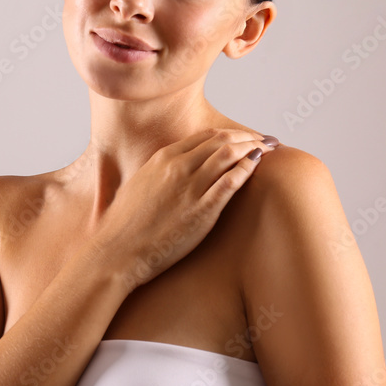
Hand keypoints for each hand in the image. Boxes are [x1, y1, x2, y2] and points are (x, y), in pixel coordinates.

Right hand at [89, 128, 278, 291]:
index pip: (206, 135)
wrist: (116, 251)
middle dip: (248, 137)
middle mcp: (178, 166)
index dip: (231, 134)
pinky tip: (258, 167)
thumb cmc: (124, 225)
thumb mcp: (140, 185)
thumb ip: (160, 173)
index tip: (246, 137)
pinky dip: (247, 170)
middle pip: (222, 140)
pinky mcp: (201, 210)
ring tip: (269, 152)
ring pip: (230, 155)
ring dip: (253, 149)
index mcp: (163, 158)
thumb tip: (172, 171)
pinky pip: (231, 182)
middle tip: (266, 141)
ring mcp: (190, 187)